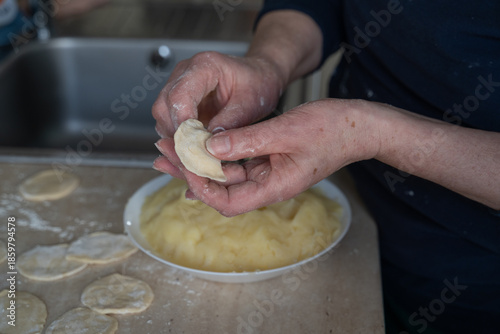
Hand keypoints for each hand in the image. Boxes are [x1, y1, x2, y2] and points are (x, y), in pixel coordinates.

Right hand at [152, 51, 283, 179]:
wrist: (259, 76)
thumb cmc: (257, 82)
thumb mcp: (251, 103)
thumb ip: (231, 121)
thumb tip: (211, 144)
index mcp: (204, 66)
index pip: (180, 95)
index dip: (182, 123)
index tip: (192, 145)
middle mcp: (185, 73)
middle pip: (164, 107)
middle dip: (176, 136)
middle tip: (194, 157)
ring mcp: (178, 86)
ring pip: (162, 117)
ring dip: (175, 140)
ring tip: (196, 157)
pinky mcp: (179, 102)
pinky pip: (169, 123)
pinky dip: (178, 139)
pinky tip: (194, 151)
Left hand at [161, 99, 380, 215]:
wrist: (357, 125)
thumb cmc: (331, 130)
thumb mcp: (286, 131)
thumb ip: (248, 139)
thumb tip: (211, 145)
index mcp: (274, 187)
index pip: (228, 202)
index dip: (202, 187)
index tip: (183, 164)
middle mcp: (268, 184)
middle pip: (221, 188)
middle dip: (190, 171)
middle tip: (163, 153)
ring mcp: (267, 171)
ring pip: (225, 173)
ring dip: (199, 159)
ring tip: (172, 144)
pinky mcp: (268, 158)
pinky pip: (236, 160)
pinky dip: (217, 150)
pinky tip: (200, 141)